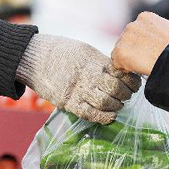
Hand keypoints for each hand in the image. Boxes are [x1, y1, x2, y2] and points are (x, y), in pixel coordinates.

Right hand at [16, 34, 140, 124]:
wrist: (34, 57)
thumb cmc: (59, 52)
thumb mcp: (83, 50)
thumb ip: (100, 62)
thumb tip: (118, 72)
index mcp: (93, 59)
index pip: (120, 72)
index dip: (131, 81)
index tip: (134, 84)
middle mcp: (88, 74)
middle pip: (116, 88)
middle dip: (125, 94)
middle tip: (126, 96)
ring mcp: (78, 89)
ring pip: (106, 102)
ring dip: (116, 106)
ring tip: (117, 105)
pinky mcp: (68, 102)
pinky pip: (90, 114)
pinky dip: (103, 118)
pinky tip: (110, 117)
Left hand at [112, 12, 168, 76]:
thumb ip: (157, 32)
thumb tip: (157, 40)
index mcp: (145, 18)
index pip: (135, 32)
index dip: (139, 44)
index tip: (146, 52)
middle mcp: (132, 25)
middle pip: (125, 41)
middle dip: (132, 51)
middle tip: (143, 61)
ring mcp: (125, 37)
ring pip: (119, 51)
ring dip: (127, 59)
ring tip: (141, 65)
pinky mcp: (120, 51)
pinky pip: (116, 63)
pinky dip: (123, 68)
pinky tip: (135, 69)